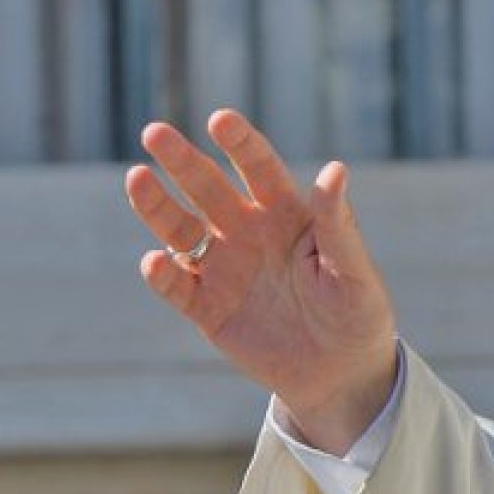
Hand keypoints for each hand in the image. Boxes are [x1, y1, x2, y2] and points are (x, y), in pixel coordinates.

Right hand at [126, 109, 398, 454]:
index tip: (221, 120)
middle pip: (208, 189)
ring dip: (156, 206)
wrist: (342, 373)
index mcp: (287, 215)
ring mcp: (223, 269)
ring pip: (179, 230)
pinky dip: (162, 275)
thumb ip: (339, 225)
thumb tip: (336, 169)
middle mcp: (247, 233)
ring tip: (136, 178)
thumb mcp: (355, 271)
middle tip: (155, 132)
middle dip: (182, 161)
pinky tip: (155, 262)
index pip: (259, 169)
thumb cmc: (357, 314)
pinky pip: (176, 287)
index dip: (241, 144)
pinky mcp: (207, 308)